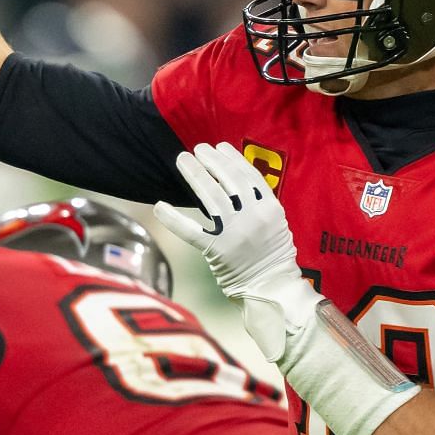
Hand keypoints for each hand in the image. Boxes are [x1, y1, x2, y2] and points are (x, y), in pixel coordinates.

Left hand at [153, 143, 319, 359]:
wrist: (272, 288)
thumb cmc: (272, 255)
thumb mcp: (275, 224)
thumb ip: (259, 203)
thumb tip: (238, 179)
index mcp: (270, 208)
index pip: (249, 176)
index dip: (232, 159)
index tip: (219, 146)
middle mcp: (253, 217)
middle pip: (229, 180)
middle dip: (211, 161)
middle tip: (197, 149)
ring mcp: (235, 233)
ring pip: (211, 196)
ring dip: (195, 174)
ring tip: (184, 160)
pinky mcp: (217, 250)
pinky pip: (191, 231)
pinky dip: (173, 218)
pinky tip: (159, 206)